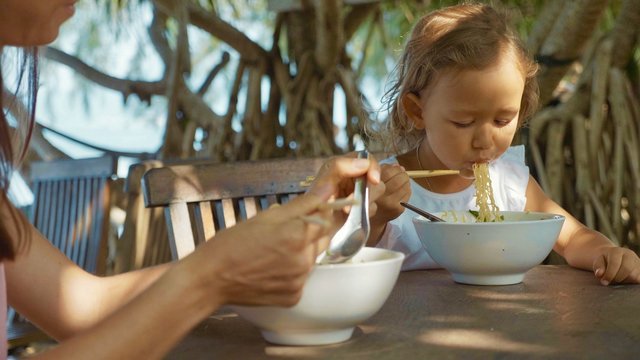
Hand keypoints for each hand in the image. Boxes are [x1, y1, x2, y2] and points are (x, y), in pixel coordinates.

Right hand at [199, 193, 331, 306]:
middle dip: (310, 232)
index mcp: (298, 235)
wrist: (210, 279)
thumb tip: (325, 190)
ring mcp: (300, 281)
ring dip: (301, 252)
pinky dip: (292, 272)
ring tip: (273, 251)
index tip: (309, 209)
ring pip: (312, 259)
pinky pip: (302, 278)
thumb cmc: (232, 244)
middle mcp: (304, 260)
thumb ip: (301, 204)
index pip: (326, 217)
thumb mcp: (265, 217)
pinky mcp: (294, 297)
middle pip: (322, 239)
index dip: (318, 211)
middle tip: (284, 231)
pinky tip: (271, 268)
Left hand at [308, 152, 382, 219]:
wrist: (308, 235)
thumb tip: (364, 162)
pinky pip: (373, 207)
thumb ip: (339, 168)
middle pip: (373, 175)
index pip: (363, 157)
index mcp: (339, 168)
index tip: (374, 180)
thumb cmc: (310, 207)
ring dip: (367, 201)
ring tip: (348, 211)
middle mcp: (349, 179)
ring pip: (376, 191)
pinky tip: (354, 217)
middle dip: (368, 189)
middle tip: (357, 201)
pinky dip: (366, 212)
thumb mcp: (321, 184)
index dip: (372, 166)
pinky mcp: (359, 210)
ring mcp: (355, 194)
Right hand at [372, 163, 410, 223]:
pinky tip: (401, 190)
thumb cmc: (370, 195)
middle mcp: (381, 197)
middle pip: (399, 180)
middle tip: (400, 174)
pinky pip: (408, 194)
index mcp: (371, 187)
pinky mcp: (398, 209)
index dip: (394, 169)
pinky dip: (406, 189)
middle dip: (402, 174)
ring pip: (406, 186)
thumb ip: (382, 170)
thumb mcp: (370, 179)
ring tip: (401, 182)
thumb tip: (399, 167)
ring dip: (406, 182)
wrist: (372, 218)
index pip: (388, 173)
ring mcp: (391, 205)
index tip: (394, 168)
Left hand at [592, 247, 639, 284]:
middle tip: (611, 281)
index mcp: (617, 251)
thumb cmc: (604, 260)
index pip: (615, 263)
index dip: (609, 274)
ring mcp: (637, 262)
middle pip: (627, 269)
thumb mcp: (598, 261)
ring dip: (625, 281)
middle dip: (617, 278)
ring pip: (634, 276)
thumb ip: (598, 267)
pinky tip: (624, 280)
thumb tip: (600, 274)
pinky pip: (639, 279)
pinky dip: (631, 282)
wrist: (612, 257)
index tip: (604, 282)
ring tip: (617, 279)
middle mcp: (629, 255)